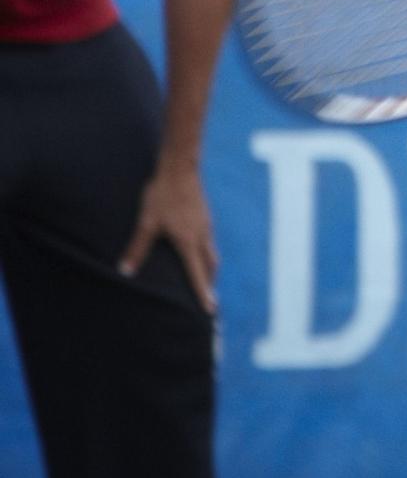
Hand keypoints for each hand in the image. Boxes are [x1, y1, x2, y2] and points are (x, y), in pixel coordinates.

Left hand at [120, 162, 217, 312]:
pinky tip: (194, 249)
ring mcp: (206, 225)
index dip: (202, 293)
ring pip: (211, 252)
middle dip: (209, 283)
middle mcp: (202, 236)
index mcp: (189, 242)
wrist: (180, 168)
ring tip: (203, 278)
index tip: (210, 310)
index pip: (197, 274)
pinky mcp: (204, 216)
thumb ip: (137, 248)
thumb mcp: (146, 223)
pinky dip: (204, 253)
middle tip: (208, 299)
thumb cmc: (162, 195)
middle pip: (210, 266)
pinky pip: (208, 240)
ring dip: (208, 268)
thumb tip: (124, 272)